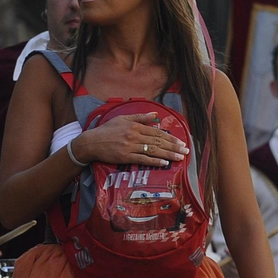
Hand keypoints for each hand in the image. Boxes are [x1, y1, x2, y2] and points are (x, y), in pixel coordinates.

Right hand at [73, 112, 187, 169]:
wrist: (91, 142)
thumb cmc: (107, 130)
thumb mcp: (122, 119)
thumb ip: (140, 117)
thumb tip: (155, 114)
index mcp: (135, 126)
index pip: (157, 133)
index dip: (171, 138)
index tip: (181, 142)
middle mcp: (134, 135)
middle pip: (158, 142)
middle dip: (174, 147)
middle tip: (186, 151)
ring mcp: (130, 146)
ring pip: (153, 151)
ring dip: (168, 155)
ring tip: (180, 158)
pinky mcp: (125, 156)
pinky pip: (143, 159)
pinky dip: (154, 161)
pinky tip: (164, 163)